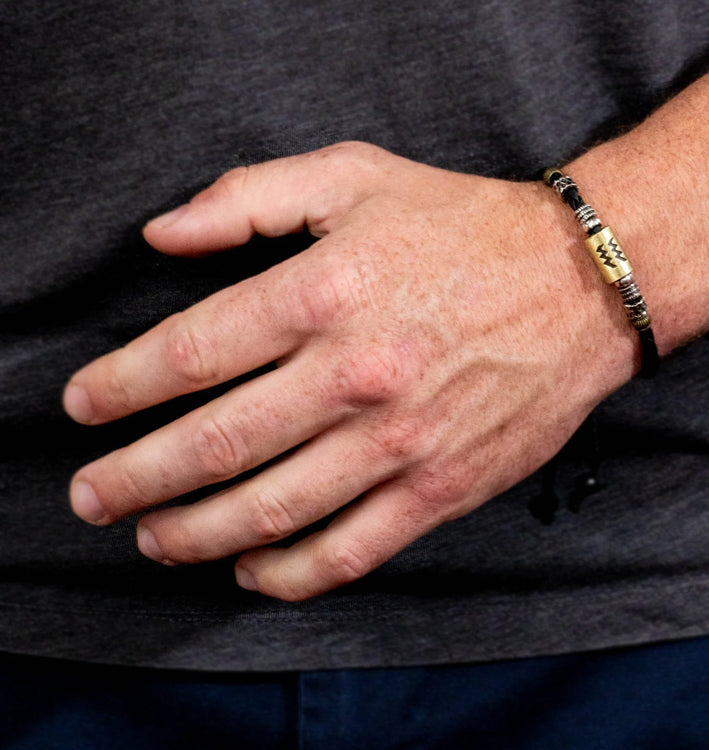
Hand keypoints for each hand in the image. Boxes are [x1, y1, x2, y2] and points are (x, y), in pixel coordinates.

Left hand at [64, 142, 636, 599]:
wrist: (583, 282)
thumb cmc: (466, 224)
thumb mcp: (357, 175)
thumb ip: (250, 197)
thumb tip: (160, 235)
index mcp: (325, 290)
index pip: (189, 353)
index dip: (119, 387)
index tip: (84, 406)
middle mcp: (354, 373)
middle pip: (212, 446)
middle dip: (132, 479)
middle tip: (91, 494)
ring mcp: (400, 441)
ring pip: (269, 512)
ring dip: (192, 534)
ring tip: (152, 536)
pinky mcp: (442, 487)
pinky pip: (349, 551)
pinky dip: (287, 574)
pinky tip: (251, 570)